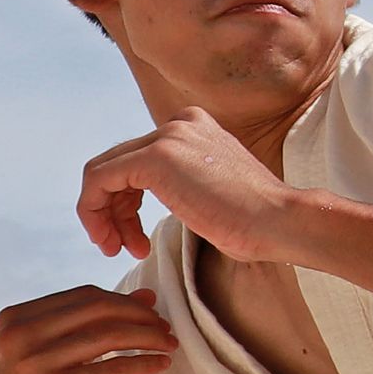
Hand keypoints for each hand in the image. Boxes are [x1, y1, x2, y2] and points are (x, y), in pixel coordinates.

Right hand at [0, 274, 177, 373]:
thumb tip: (146, 296)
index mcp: (14, 319)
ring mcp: (35, 363)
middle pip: (98, 309)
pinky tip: (159, 365)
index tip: (151, 313)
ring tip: (169, 345)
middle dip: (140, 315)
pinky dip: (142, 363)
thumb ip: (87, 324)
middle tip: (166, 328)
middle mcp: (20, 335)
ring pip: (108, 335)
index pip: (84, 295)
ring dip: (148, 337)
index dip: (124, 301)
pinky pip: (111, 368)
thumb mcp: (45, 354)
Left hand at [82, 109, 302, 267]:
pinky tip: (111, 240)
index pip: (137, 160)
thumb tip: (156, 200)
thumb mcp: (212, 189)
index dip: (124, 203)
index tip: (131, 237)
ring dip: (102, 216)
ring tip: (118, 249)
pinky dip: (93, 211)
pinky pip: (99, 180)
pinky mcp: (154, 158)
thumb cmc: (255, 220)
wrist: (279, 221)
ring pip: (103, 173)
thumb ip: (183, 183)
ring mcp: (166, 138)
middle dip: (111, 211)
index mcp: (194, 126)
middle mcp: (178, 123)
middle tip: (119, 247)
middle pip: (118, 166)